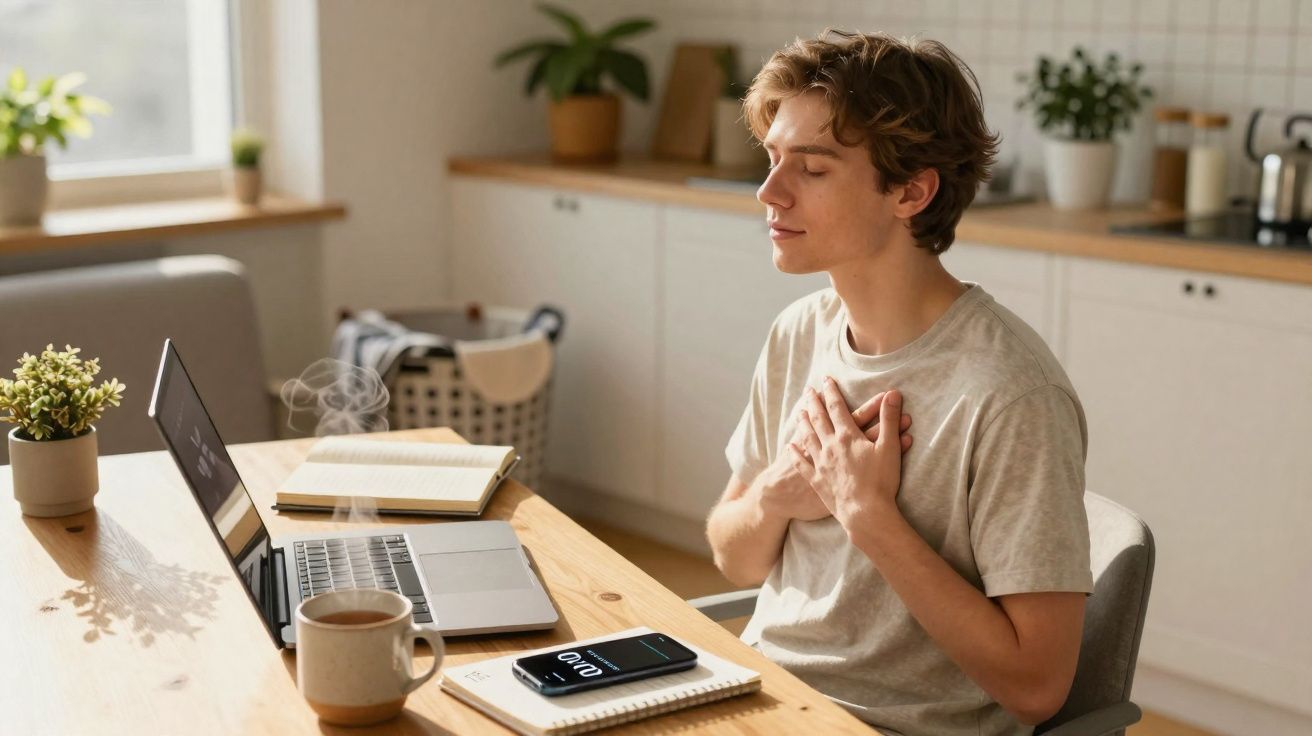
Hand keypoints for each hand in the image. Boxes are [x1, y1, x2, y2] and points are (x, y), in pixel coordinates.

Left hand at [786, 377, 908, 531]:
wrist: (865, 513)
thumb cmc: (881, 481)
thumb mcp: (889, 447)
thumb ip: (889, 419)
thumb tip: (893, 394)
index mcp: (847, 436)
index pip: (837, 407)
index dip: (832, 392)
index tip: (827, 380)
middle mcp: (830, 446)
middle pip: (818, 419)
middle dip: (813, 402)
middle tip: (808, 390)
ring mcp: (821, 463)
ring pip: (807, 437)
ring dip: (803, 423)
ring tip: (799, 413)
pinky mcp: (817, 480)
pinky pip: (802, 464)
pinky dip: (795, 454)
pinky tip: (789, 447)